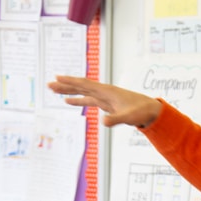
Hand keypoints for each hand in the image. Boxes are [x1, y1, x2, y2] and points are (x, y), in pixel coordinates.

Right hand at [47, 75, 162, 128]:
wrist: (150, 111)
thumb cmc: (141, 111)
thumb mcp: (128, 117)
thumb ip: (116, 119)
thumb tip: (103, 122)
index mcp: (106, 91)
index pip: (85, 84)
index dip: (70, 81)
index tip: (57, 78)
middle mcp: (103, 91)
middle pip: (80, 86)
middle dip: (64, 85)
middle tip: (49, 84)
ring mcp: (104, 97)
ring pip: (82, 92)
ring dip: (68, 91)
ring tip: (54, 90)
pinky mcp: (105, 103)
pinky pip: (87, 100)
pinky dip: (77, 100)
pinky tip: (69, 102)